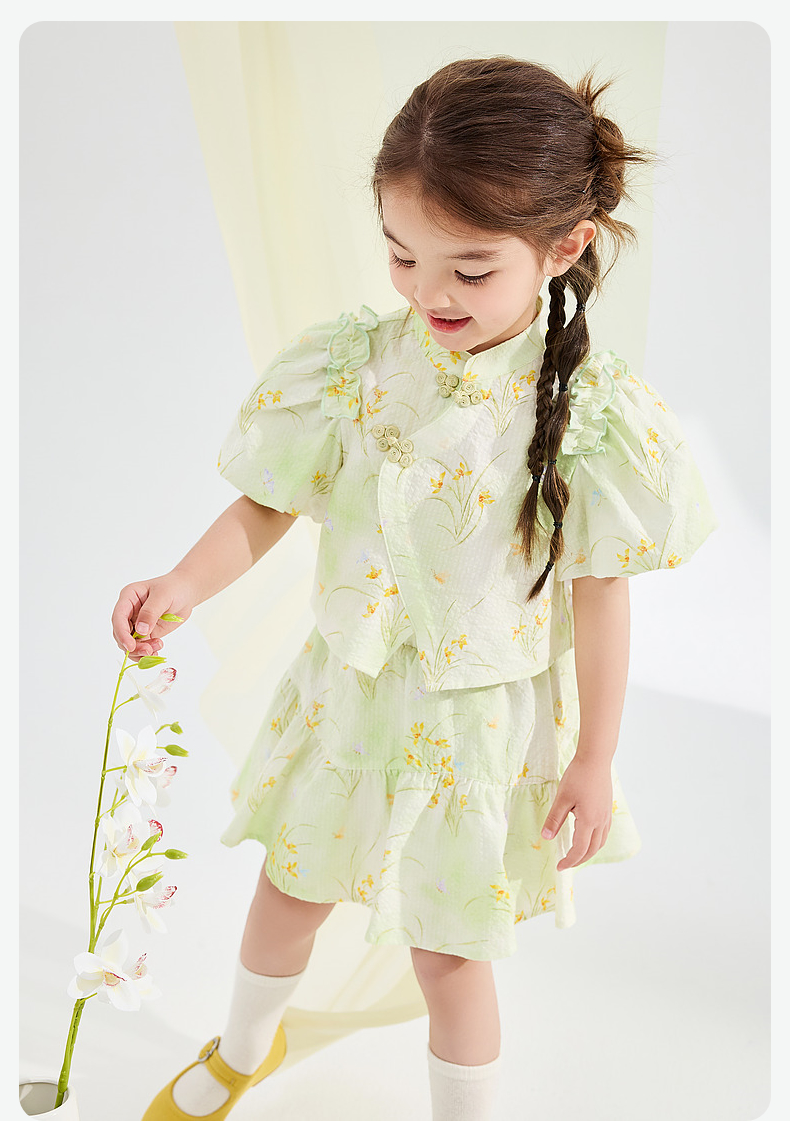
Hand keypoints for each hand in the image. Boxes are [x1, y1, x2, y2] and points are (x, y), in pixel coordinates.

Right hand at [111, 571, 197, 662]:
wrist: (186, 592)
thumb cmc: (174, 588)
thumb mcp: (163, 596)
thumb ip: (151, 612)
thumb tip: (140, 630)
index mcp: (128, 597)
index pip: (118, 617)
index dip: (122, 633)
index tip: (130, 646)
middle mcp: (129, 612)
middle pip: (121, 633)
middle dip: (132, 645)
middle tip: (148, 651)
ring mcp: (136, 623)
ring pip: (130, 643)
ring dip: (140, 650)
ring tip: (157, 648)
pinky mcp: (146, 632)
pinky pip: (141, 646)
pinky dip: (146, 653)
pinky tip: (156, 652)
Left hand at [541, 755, 613, 870]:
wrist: (596, 759)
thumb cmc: (578, 776)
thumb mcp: (562, 798)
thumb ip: (554, 819)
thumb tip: (546, 837)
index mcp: (589, 821)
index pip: (579, 849)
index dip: (569, 860)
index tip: (559, 866)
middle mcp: (601, 821)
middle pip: (592, 850)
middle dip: (579, 860)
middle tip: (565, 864)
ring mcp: (606, 816)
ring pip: (600, 843)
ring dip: (588, 852)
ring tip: (575, 855)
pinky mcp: (607, 809)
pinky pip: (604, 833)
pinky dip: (595, 842)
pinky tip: (587, 838)